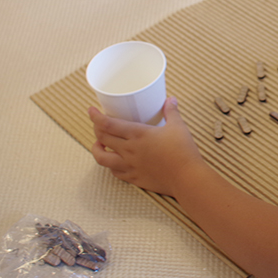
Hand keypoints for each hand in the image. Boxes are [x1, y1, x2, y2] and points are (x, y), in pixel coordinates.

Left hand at [89, 97, 203, 196]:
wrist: (186, 178)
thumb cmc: (183, 151)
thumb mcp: (178, 126)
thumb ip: (171, 112)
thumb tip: (171, 100)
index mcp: (138, 134)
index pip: (108, 124)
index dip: (96, 116)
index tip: (91, 110)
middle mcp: (129, 150)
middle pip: (102, 138)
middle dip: (96, 129)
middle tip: (98, 124)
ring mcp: (130, 165)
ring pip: (102, 158)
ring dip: (97, 149)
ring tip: (99, 144)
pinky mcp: (134, 178)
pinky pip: (115, 172)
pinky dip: (111, 165)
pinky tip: (115, 161)